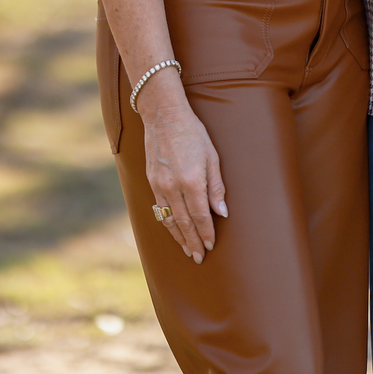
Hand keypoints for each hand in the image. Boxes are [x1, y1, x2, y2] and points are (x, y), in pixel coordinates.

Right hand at [136, 76, 226, 261]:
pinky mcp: (150, 181)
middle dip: (192, 242)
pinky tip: (172, 230)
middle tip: (199, 257)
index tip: (211, 245)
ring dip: (178, 237)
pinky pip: (159, 209)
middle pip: (183, 222)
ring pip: (169, 219)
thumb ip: (216, 187)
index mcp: (191, 180)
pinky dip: (166, 223)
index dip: (206, 232)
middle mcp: (173, 186)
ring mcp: (159, 185)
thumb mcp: (212, 157)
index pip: (200, 216)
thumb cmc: (193, 133)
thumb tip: (222, 212)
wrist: (163, 116)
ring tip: (186, 250)